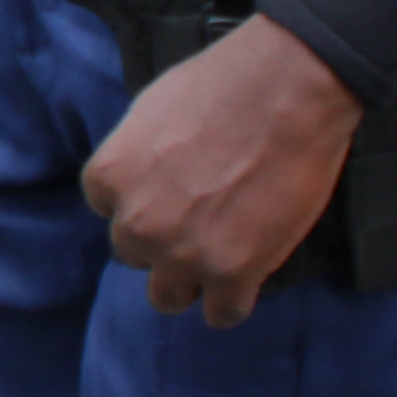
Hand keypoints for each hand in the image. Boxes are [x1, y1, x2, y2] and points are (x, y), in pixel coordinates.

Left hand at [78, 16, 362, 327]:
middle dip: (163, 240)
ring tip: (219, 258)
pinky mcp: (234, 272)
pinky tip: (247, 280)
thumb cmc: (223, 83)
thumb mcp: (152, 108)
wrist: (288, 88)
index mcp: (109, 177)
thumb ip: (137, 155)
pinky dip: (231, 301)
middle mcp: (137, 223)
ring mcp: (183, 253)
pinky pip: (221, 314)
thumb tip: (143, 174)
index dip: (142, 199)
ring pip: (168, 296)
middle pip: (135, 253)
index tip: (172, 188)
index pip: (107, 208)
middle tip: (203, 216)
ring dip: (189, 281)